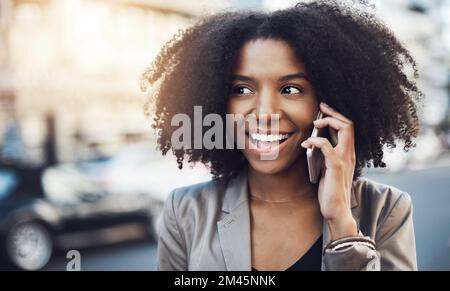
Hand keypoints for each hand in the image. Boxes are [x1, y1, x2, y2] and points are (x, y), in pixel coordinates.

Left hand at [301, 102, 356, 239]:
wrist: (336, 209)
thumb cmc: (330, 190)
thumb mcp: (327, 167)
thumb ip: (325, 154)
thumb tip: (315, 140)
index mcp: (348, 153)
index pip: (348, 128)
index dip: (336, 116)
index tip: (324, 109)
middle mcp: (350, 153)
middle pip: (348, 124)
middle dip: (333, 113)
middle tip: (321, 107)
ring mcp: (345, 159)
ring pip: (344, 129)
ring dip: (327, 122)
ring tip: (314, 123)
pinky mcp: (336, 166)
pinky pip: (326, 145)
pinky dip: (315, 140)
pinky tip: (306, 143)